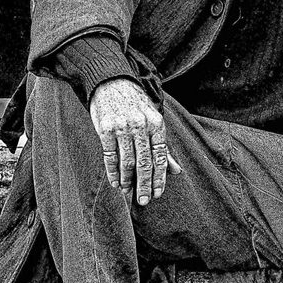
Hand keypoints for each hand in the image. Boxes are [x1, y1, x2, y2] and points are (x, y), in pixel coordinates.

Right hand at [89, 78, 181, 207]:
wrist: (112, 81)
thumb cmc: (136, 105)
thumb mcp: (154, 121)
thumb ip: (163, 148)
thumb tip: (177, 171)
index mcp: (157, 123)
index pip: (160, 157)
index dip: (159, 178)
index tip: (157, 194)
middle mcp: (140, 125)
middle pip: (144, 162)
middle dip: (144, 184)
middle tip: (144, 201)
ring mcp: (122, 127)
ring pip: (126, 161)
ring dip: (127, 180)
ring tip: (127, 192)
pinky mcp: (105, 128)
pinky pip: (110, 155)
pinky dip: (112, 171)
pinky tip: (115, 182)